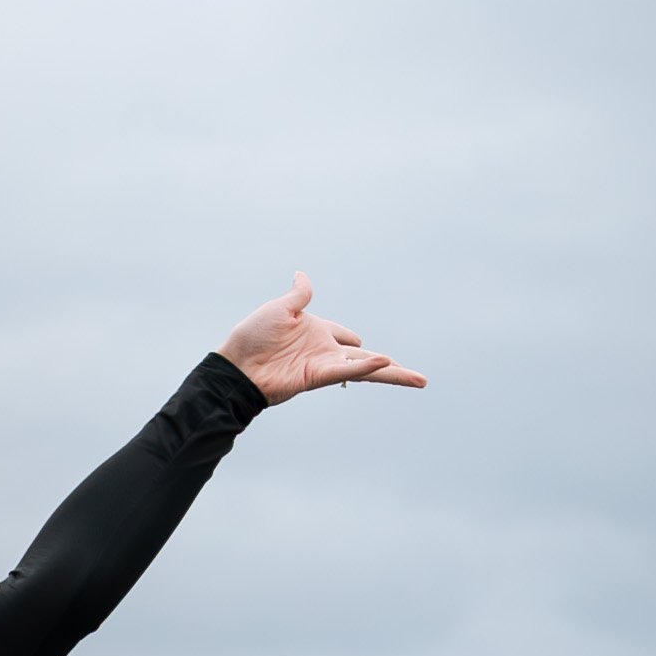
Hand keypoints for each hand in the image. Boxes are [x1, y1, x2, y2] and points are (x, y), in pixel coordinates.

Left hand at [222, 273, 425, 400]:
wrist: (235, 365)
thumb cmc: (252, 338)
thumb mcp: (279, 309)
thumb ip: (299, 295)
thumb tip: (302, 275)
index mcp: (317, 332)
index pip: (345, 337)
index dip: (351, 338)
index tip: (357, 342)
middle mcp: (324, 351)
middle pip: (366, 358)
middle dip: (390, 365)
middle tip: (418, 377)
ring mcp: (324, 365)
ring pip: (366, 369)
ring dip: (393, 373)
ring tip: (419, 380)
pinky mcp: (317, 376)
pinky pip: (347, 370)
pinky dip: (366, 367)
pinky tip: (386, 363)